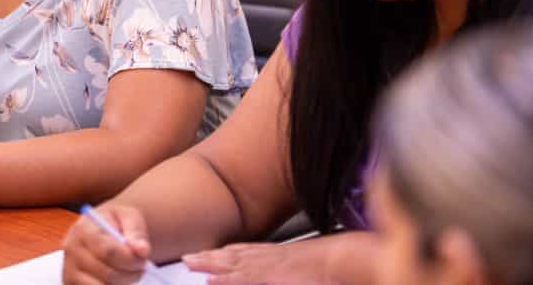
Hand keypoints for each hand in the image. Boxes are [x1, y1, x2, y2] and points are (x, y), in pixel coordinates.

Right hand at [62, 204, 151, 284]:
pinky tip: (117, 280)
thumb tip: (142, 251)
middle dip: (130, 274)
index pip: (107, 252)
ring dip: (122, 283)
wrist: (101, 228)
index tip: (143, 259)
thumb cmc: (116, 223)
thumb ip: (136, 232)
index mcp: (83, 229)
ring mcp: (69, 270)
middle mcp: (71, 250)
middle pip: (107, 273)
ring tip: (128, 272)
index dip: (129, 259)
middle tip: (140, 267)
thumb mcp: (129, 217)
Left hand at [182, 240, 332, 284]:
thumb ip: (290, 273)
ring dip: (209, 263)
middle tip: (189, 257)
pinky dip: (226, 279)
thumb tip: (285, 274)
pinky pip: (243, 278)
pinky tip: (211, 281)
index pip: (246, 252)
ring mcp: (269, 265)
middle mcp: (269, 256)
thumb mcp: (304, 271)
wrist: (344, 261)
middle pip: (233, 255)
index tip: (211, 253)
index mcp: (278, 255)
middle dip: (210, 257)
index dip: (226, 253)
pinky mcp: (271, 276)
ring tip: (190, 262)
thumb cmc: (332, 267)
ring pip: (232, 264)